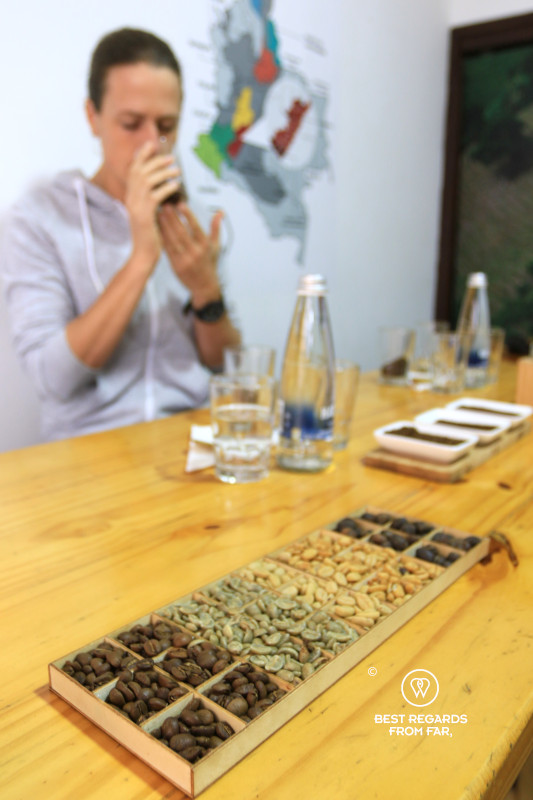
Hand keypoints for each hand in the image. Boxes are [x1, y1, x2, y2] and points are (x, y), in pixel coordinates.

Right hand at [124, 142, 180, 267]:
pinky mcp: (145, 216)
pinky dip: (166, 188)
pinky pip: (155, 196)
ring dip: (163, 173)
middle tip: (171, 157)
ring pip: (147, 181)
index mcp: (130, 197)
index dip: (142, 156)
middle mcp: (131, 199)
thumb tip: (159, 185)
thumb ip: (150, 199)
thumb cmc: (149, 236)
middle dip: (155, 161)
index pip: (133, 171)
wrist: (144, 255)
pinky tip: (176, 186)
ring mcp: (136, 207)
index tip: (152, 145)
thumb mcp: (147, 213)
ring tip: (177, 170)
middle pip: (139, 171)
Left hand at [158, 203, 223, 304]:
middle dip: (173, 218)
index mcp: (205, 246)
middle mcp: (195, 252)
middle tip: (165, 205)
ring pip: (172, 240)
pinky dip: (161, 238)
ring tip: (158, 214)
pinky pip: (167, 249)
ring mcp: (184, 259)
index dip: (188, 215)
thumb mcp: (216, 246)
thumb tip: (220, 212)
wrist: (204, 286)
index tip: (181, 204)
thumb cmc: (209, 264)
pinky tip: (156, 228)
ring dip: (164, 226)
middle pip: (182, 232)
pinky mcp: (176, 265)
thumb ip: (215, 228)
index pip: (196, 227)